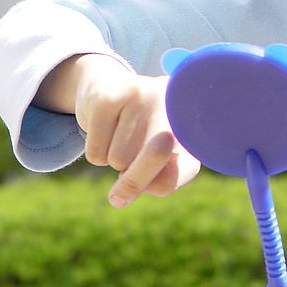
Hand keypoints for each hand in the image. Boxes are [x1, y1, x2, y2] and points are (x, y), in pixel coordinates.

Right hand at [38, 54, 201, 207]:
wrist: (108, 87)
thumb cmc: (143, 131)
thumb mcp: (165, 156)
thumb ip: (159, 182)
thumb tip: (118, 199)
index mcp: (191, 116)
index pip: (187, 167)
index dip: (167, 179)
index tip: (154, 179)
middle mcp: (171, 99)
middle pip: (155, 160)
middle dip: (137, 176)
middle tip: (130, 164)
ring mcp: (140, 94)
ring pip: (119, 161)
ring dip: (113, 158)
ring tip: (120, 133)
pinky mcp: (107, 97)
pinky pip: (96, 153)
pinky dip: (96, 150)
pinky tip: (104, 125)